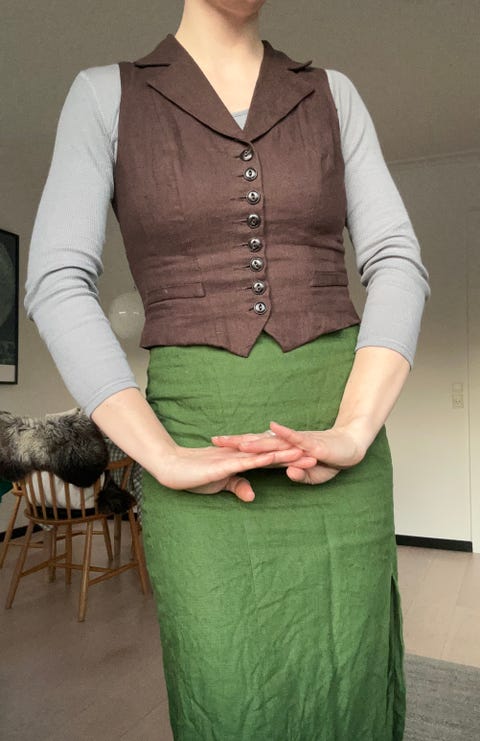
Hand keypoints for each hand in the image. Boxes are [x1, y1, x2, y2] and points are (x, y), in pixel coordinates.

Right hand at [156, 440, 312, 501]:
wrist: (170, 467)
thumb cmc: (193, 476)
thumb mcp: (221, 484)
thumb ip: (237, 486)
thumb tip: (252, 494)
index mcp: (242, 460)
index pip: (271, 460)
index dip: (290, 460)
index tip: (310, 459)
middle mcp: (241, 456)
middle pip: (273, 454)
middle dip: (296, 454)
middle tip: (319, 453)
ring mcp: (233, 458)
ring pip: (264, 455)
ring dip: (284, 455)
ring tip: (306, 452)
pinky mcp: (223, 464)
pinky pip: (245, 462)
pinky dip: (260, 460)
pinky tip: (274, 457)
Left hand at [212, 420, 366, 484]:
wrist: (351, 447)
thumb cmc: (329, 460)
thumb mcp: (313, 474)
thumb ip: (300, 474)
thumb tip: (289, 472)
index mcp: (283, 453)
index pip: (255, 451)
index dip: (237, 450)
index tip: (216, 450)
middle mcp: (287, 445)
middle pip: (258, 442)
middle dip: (236, 442)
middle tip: (214, 440)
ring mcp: (299, 442)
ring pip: (274, 441)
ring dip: (256, 441)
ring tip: (238, 442)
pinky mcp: (312, 441)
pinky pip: (296, 437)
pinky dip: (285, 432)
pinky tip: (273, 427)